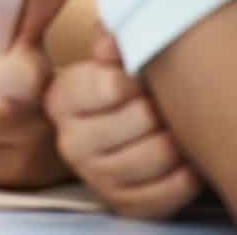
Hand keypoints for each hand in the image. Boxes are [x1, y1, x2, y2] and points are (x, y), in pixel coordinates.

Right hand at [46, 32, 202, 217]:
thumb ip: (109, 44)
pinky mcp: (125, 204)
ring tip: (168, 129)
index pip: (115, 86)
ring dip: (176, 139)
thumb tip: (111, 43)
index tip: (138, 79)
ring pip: (160, 154)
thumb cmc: (114, 89)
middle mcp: (70, 142)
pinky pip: (174, 187)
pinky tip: (178, 158)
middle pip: (142, 119)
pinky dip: (187, 172)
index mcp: (60, 100)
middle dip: (158, 109)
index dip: (139, 79)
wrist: (111, 133)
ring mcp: (96, 177)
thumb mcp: (106, 60)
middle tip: (156, 105)